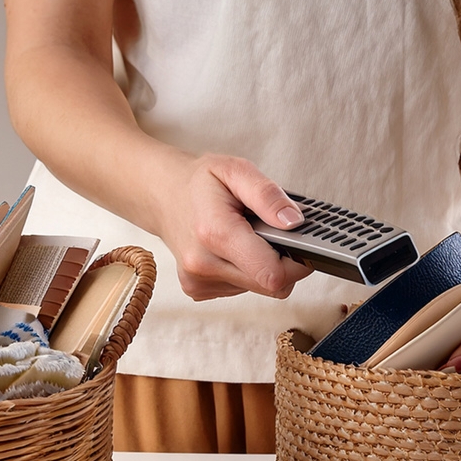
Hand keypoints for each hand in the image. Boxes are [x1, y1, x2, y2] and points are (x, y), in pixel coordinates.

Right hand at [154, 153, 313, 300]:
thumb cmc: (199, 182)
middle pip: (270, 285)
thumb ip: (268, 195)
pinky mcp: (197, 290)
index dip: (297, 262)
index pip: (272, 274)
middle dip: (282, 261)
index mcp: (215, 234)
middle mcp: (203, 264)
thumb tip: (294, 222)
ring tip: (245, 236)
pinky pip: (241, 288)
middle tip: (272, 232)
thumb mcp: (236, 170)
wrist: (161, 195)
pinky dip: (245, 270)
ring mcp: (198, 281)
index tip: (299, 242)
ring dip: (261, 264)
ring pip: (258, 288)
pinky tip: (232, 248)